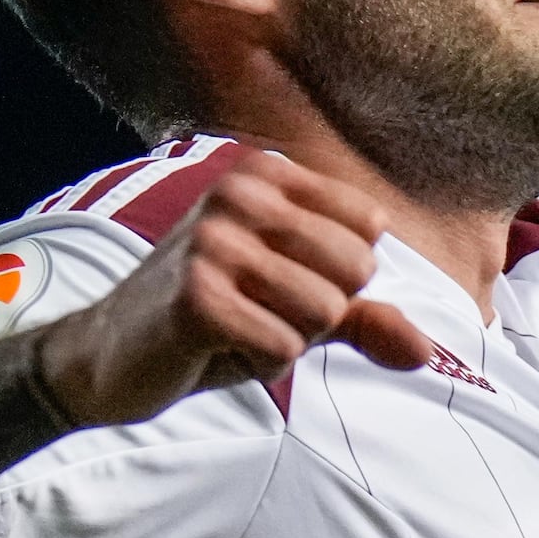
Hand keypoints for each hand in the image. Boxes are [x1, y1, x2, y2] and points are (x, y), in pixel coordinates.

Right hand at [32, 147, 435, 426]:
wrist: (109, 356)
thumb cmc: (209, 320)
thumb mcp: (294, 308)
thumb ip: (364, 318)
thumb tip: (430, 351)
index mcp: (265, 174)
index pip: (369, 233)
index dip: (338, 280)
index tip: (278, 283)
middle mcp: (239, 192)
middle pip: (353, 273)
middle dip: (315, 313)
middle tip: (255, 311)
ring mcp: (214, 240)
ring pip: (322, 312)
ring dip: (284, 339)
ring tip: (234, 328)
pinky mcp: (197, 295)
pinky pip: (283, 347)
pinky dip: (258, 362)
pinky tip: (215, 346)